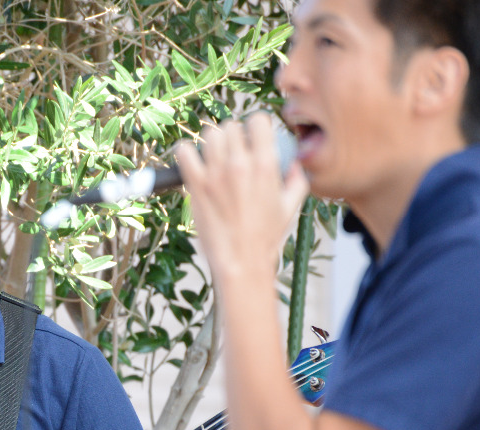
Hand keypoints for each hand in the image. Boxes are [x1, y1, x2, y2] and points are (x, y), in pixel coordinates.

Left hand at [174, 114, 309, 292]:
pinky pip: (183, 151)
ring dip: (212, 143)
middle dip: (233, 137)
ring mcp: (215, 173)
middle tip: (233, 153)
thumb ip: (296, 179)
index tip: (253, 139)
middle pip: (231, 126)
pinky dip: (186, 152)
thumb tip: (294, 164)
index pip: (258, 119)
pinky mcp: (195, 184)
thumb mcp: (291, 206)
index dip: (256, 127)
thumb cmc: (265, 237)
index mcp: (265, 164)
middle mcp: (240, 164)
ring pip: (209, 135)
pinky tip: (193, 162)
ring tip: (215, 159)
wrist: (241, 261)